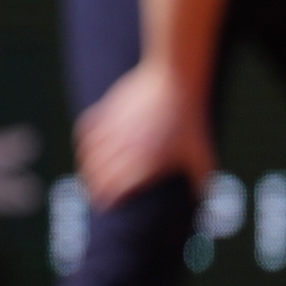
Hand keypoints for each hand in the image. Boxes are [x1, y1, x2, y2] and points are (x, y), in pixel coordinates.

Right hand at [73, 59, 214, 208]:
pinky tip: (87, 151)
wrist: (173, 79)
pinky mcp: (105, 112)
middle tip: (95, 196)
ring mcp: (112, 129)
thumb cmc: (188, 120)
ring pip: (88, 156)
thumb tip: (202, 202)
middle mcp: (124, 147)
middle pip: (97, 175)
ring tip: (89, 177)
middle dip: (94, 188)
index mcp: (145, 160)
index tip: (106, 206)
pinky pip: (85, 132)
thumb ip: (201, 181)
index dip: (107, 199)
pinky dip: (83, 144)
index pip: (115, 187)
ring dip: (86, 169)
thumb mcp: (201, 153)